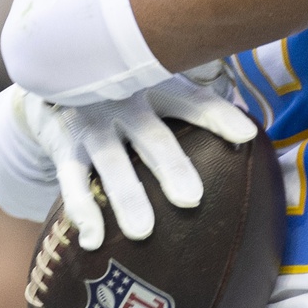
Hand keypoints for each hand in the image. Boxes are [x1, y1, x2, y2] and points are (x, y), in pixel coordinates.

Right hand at [0, 73, 257, 249]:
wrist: (55, 67)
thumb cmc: (127, 84)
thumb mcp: (160, 82)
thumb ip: (200, 104)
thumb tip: (253, 133)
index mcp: (155, 86)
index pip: (193, 102)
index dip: (219, 117)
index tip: (246, 136)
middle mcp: (124, 104)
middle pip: (153, 138)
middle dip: (171, 168)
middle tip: (192, 199)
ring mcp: (93, 126)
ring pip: (112, 165)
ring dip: (126, 198)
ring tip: (143, 233)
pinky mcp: (66, 147)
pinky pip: (72, 181)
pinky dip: (82, 210)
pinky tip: (93, 239)